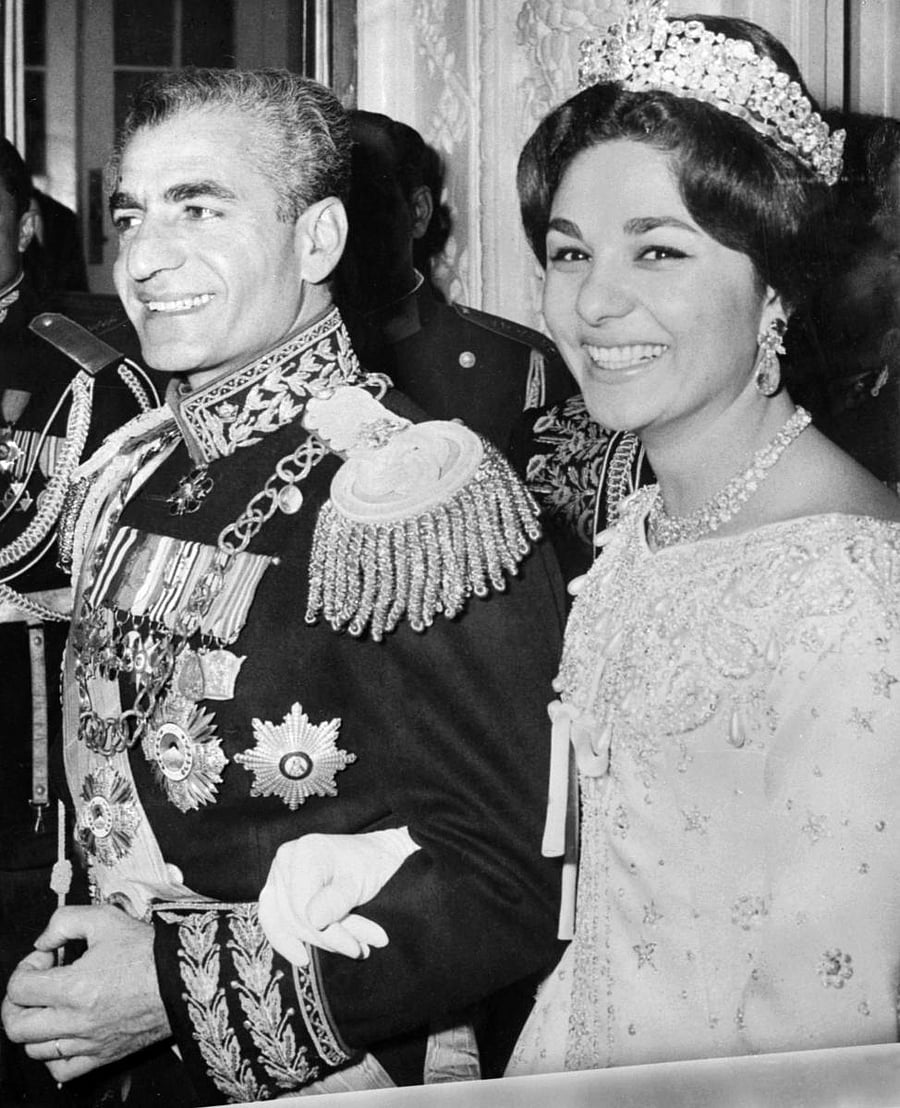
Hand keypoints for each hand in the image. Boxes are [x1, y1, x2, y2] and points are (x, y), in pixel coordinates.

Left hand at [1, 905, 170, 1082]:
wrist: (184, 978)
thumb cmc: (150, 953)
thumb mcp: (106, 919)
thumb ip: (64, 921)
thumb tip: (45, 940)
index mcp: (74, 987)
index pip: (19, 988)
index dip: (26, 967)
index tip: (45, 958)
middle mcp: (76, 1020)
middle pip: (16, 1025)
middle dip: (15, 1002)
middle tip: (32, 985)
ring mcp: (88, 1042)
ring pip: (33, 1049)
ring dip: (33, 1026)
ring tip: (48, 1006)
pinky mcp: (102, 1055)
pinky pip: (61, 1069)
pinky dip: (52, 1055)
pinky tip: (62, 1034)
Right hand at [259, 827, 418, 965]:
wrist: (373, 856)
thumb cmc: (370, 866)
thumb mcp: (360, 883)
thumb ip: (337, 900)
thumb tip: (314, 920)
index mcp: (306, 851)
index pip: (305, 907)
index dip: (328, 934)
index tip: (356, 949)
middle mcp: (286, 859)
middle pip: (295, 916)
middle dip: (329, 938)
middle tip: (360, 950)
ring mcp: (278, 874)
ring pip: (287, 923)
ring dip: (318, 941)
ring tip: (351, 949)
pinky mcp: (277, 889)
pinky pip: (273, 920)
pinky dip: (288, 940)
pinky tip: (302, 958)